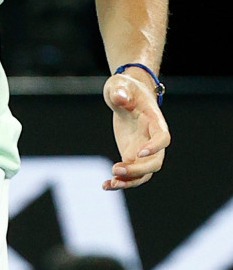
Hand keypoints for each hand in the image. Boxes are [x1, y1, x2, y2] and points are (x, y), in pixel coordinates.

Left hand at [102, 70, 170, 189]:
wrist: (126, 94)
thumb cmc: (125, 87)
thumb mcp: (120, 84)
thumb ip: (120, 91)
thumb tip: (121, 98)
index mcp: (155, 120)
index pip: (163, 137)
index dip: (155, 147)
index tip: (139, 152)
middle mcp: (152, 139)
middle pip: (155, 162)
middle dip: (138, 170)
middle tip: (116, 168)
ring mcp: (143, 149)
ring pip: (144, 173)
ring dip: (130, 181)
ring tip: (111, 183)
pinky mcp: (132, 155)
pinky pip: (131, 174)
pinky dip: (121, 181)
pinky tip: (106, 185)